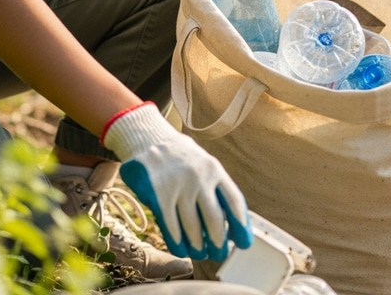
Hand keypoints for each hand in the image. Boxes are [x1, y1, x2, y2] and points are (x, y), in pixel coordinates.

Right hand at [102, 102, 251, 261]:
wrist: (148, 137)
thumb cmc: (181, 158)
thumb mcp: (204, 164)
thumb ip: (216, 189)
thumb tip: (231, 226)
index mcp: (215, 169)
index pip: (234, 203)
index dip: (241, 227)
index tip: (243, 243)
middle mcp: (199, 177)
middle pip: (215, 221)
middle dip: (218, 243)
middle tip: (218, 253)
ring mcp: (178, 185)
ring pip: (193, 229)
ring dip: (198, 246)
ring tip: (199, 252)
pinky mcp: (159, 194)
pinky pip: (171, 227)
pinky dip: (177, 242)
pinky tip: (180, 248)